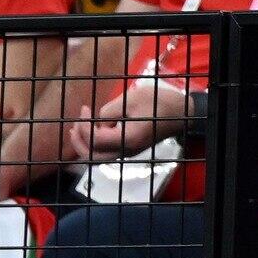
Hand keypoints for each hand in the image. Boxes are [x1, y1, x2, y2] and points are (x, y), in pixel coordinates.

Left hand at [70, 76, 188, 160]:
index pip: (96, 140)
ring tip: (76, 129)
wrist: (181, 111)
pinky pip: (106, 154)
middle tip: (75, 124)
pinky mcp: (129, 150)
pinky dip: (94, 146)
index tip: (85, 109)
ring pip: (98, 159)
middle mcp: (127, 151)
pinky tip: (90, 131)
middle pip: (93, 157)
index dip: (84, 126)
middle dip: (79, 141)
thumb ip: (108, 112)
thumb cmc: (158, 102)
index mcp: (128, 139)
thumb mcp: (131, 99)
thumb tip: (95, 122)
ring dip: (84, 146)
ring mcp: (128, 153)